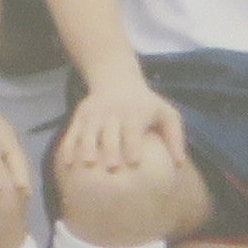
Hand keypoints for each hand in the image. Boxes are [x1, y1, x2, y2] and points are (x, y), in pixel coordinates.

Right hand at [56, 75, 185, 183]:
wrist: (116, 78)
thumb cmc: (146, 104)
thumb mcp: (166, 114)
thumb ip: (175, 138)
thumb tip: (179, 164)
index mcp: (134, 113)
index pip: (132, 131)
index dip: (132, 146)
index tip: (133, 163)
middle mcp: (112, 113)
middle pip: (109, 133)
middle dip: (110, 150)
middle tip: (110, 169)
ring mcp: (94, 114)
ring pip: (88, 133)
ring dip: (87, 148)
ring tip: (87, 165)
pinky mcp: (80, 116)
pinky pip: (72, 133)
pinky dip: (69, 147)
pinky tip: (67, 164)